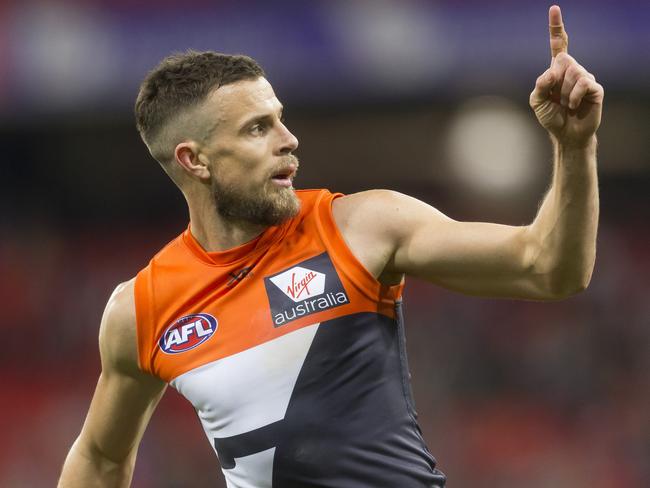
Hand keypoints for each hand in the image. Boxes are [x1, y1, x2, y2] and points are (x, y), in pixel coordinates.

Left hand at [529, 5, 603, 146]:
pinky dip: (573, 97)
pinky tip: (573, 106)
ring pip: (573, 72)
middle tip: (557, 98)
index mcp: (557, 70)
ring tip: (566, 104)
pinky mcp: (595, 88)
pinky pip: (583, 83)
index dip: (556, 28)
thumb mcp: (536, 101)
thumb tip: (553, 70)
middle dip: (555, 81)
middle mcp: (573, 70)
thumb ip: (539, 84)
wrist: (565, 134)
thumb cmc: (551, 116)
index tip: (554, 9)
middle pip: (563, 60)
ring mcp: (586, 77)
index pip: (559, 44)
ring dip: (564, 93)